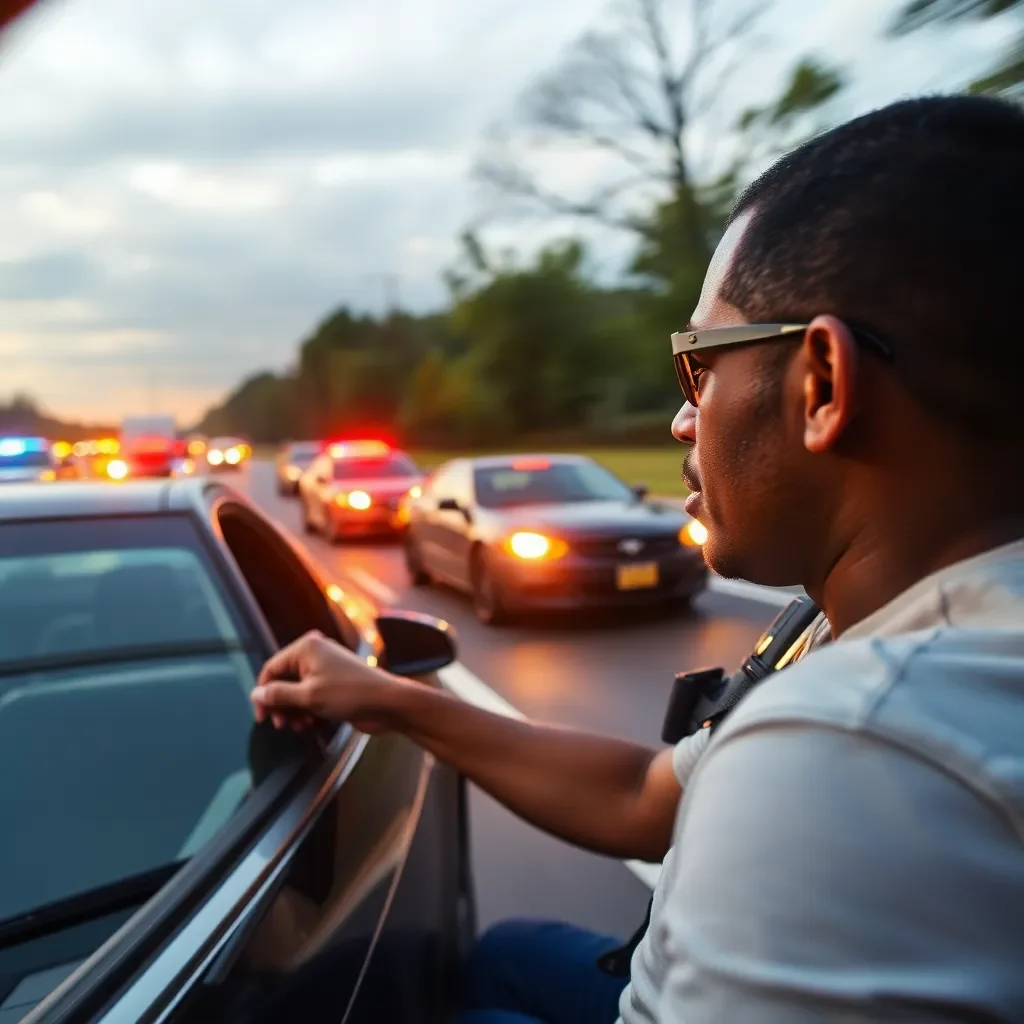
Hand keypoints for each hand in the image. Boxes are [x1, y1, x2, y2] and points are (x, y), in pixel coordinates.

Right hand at [252, 631, 402, 733]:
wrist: (387, 703)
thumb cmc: (350, 694)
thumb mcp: (309, 697)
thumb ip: (279, 695)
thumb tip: (256, 693)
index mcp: (306, 647)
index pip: (271, 668)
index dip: (263, 693)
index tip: (262, 718)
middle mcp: (314, 653)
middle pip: (283, 680)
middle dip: (281, 705)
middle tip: (282, 725)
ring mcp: (324, 667)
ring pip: (296, 691)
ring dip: (294, 711)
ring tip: (301, 726)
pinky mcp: (333, 683)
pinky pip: (310, 695)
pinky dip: (307, 710)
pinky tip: (311, 724)